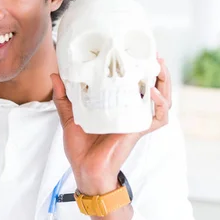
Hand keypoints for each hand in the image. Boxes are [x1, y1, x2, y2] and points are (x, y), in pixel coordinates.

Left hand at [50, 56, 171, 194]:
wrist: (84, 169)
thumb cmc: (80, 147)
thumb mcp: (70, 116)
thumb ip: (63, 96)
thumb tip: (55, 75)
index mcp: (117, 105)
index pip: (134, 83)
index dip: (140, 67)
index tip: (137, 50)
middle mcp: (130, 111)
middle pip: (154, 88)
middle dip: (158, 71)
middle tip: (155, 54)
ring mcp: (136, 120)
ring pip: (163, 100)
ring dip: (164, 83)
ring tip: (159, 67)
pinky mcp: (138, 130)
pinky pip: (158, 117)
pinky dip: (159, 103)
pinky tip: (152, 92)